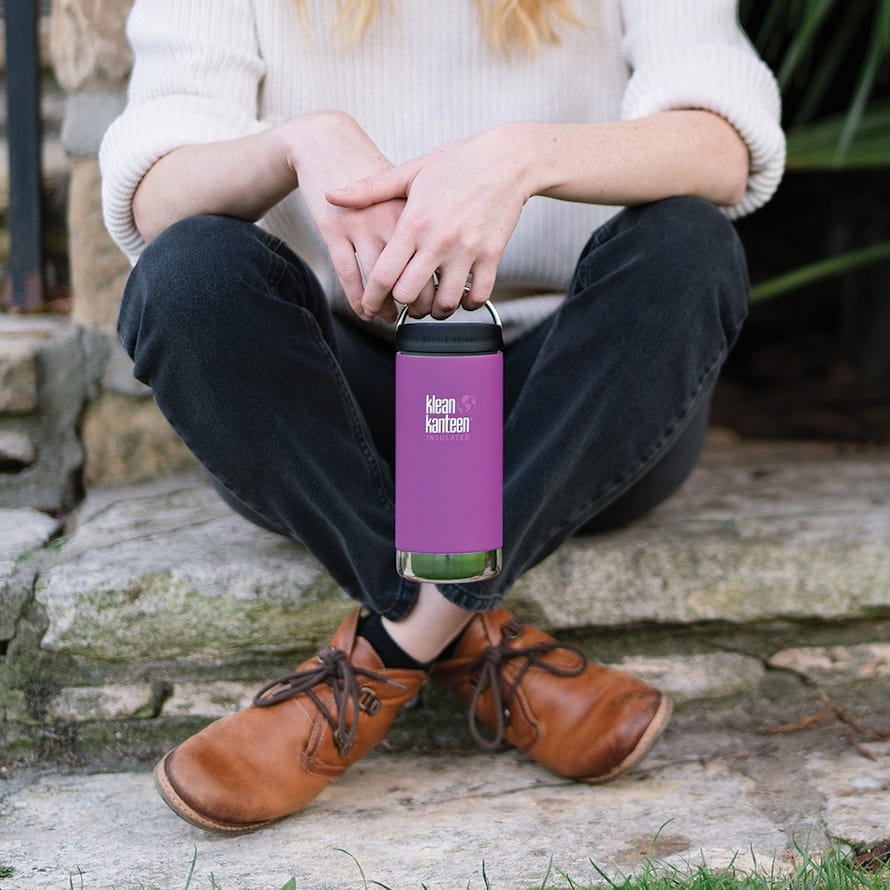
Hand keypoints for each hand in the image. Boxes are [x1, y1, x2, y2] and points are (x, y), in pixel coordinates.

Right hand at [280, 111, 432, 321]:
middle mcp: (390, 221)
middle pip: (409, 277)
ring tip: (388, 316)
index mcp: (413, 212)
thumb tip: (447, 257)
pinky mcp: (333, 231)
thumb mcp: (407, 187)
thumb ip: (426, 219)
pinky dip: (357, 299)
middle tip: (415, 314)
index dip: (436, 291)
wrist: (330, 143)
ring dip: (384, 306)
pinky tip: (364, 310)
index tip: (437, 303)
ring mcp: (360, 227)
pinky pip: (348, 275)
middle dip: (414, 305)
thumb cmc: (371, 167)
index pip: (433, 264)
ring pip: (377, 281)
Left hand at [325, 124, 531, 319]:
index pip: (384, 274)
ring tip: (431, 304)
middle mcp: (439, 241)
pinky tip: (460, 297)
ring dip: (435, 310)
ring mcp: (467, 251)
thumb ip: (369, 189)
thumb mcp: (410, 171)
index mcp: (414, 222)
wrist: (506, 159)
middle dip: (401, 306)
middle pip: (409, 294)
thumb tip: (331, 195)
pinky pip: (478, 296)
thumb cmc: (457, 163)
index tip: (370, 306)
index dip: (372, 297)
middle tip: (402, 304)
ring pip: (444, 302)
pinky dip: (467, 304)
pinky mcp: (492, 256)